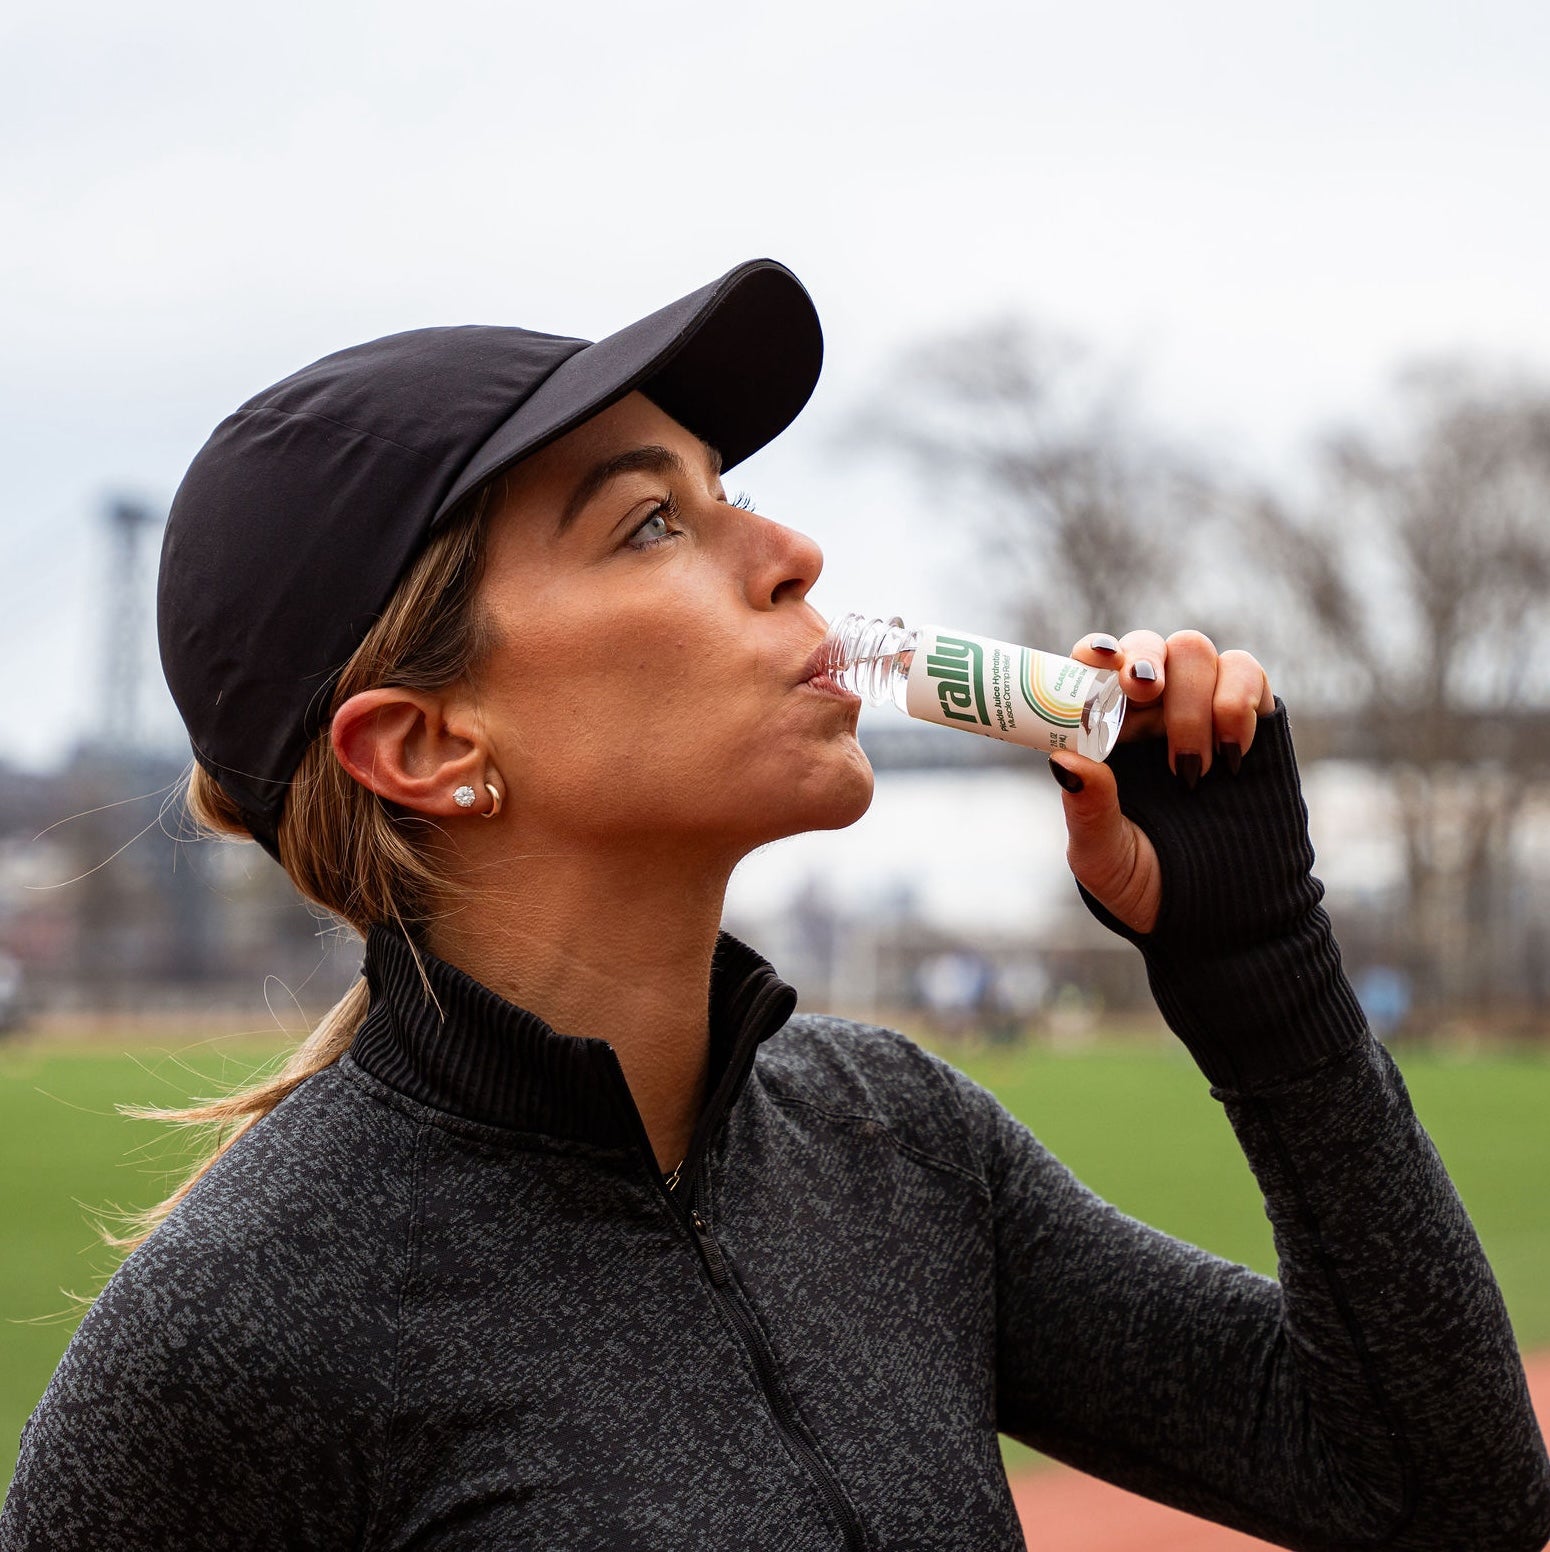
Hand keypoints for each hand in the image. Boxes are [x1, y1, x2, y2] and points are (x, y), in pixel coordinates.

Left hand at [1050, 630, 1275, 934]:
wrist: (1224, 920)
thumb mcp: (1104, 857)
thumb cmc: (1149, 887)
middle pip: (1144, 646)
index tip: (1097, 661)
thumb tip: (1064, 760)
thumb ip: (1088, 809)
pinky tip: (1230, 754)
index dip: (1093, 654)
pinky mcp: (1254, 723)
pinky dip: (1238, 699)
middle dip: (1142, 658)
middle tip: (1143, 691)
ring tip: (1189, 765)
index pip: (1091, 672)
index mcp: (1104, 737)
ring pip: (1193, 651)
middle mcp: (1150, 716)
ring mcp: (1203, 713)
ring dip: (1189, 696)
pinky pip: (1248, 671)